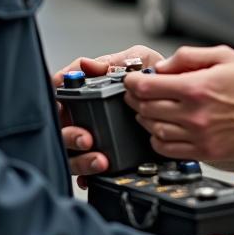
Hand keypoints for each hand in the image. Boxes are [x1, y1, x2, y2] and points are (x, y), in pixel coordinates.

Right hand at [53, 45, 163, 184]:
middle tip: (87, 138)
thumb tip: (86, 65)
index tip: (62, 107)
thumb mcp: (135, 59)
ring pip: (72, 155)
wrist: (178, 99)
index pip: (58, 99)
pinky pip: (87, 172)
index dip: (55, 104)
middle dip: (71, 137)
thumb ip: (111, 62)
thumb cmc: (152, 77)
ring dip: (82, 160)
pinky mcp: (104, 157)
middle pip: (62, 131)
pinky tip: (98, 173)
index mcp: (85, 93)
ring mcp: (92, 139)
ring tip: (100, 159)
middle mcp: (84, 117)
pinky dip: (88, 175)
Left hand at [124, 46, 233, 162]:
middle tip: (138, 93)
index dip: (132, 83)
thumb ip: (188, 57)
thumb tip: (161, 66)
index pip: (146, 87)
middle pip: (146, 109)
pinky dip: (157, 140)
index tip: (131, 80)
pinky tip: (162, 129)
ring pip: (154, 131)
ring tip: (150, 109)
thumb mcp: (223, 55)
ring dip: (145, 119)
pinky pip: (168, 150)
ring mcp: (200, 136)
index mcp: (197, 87)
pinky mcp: (206, 152)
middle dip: (136, 99)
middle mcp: (195, 114)